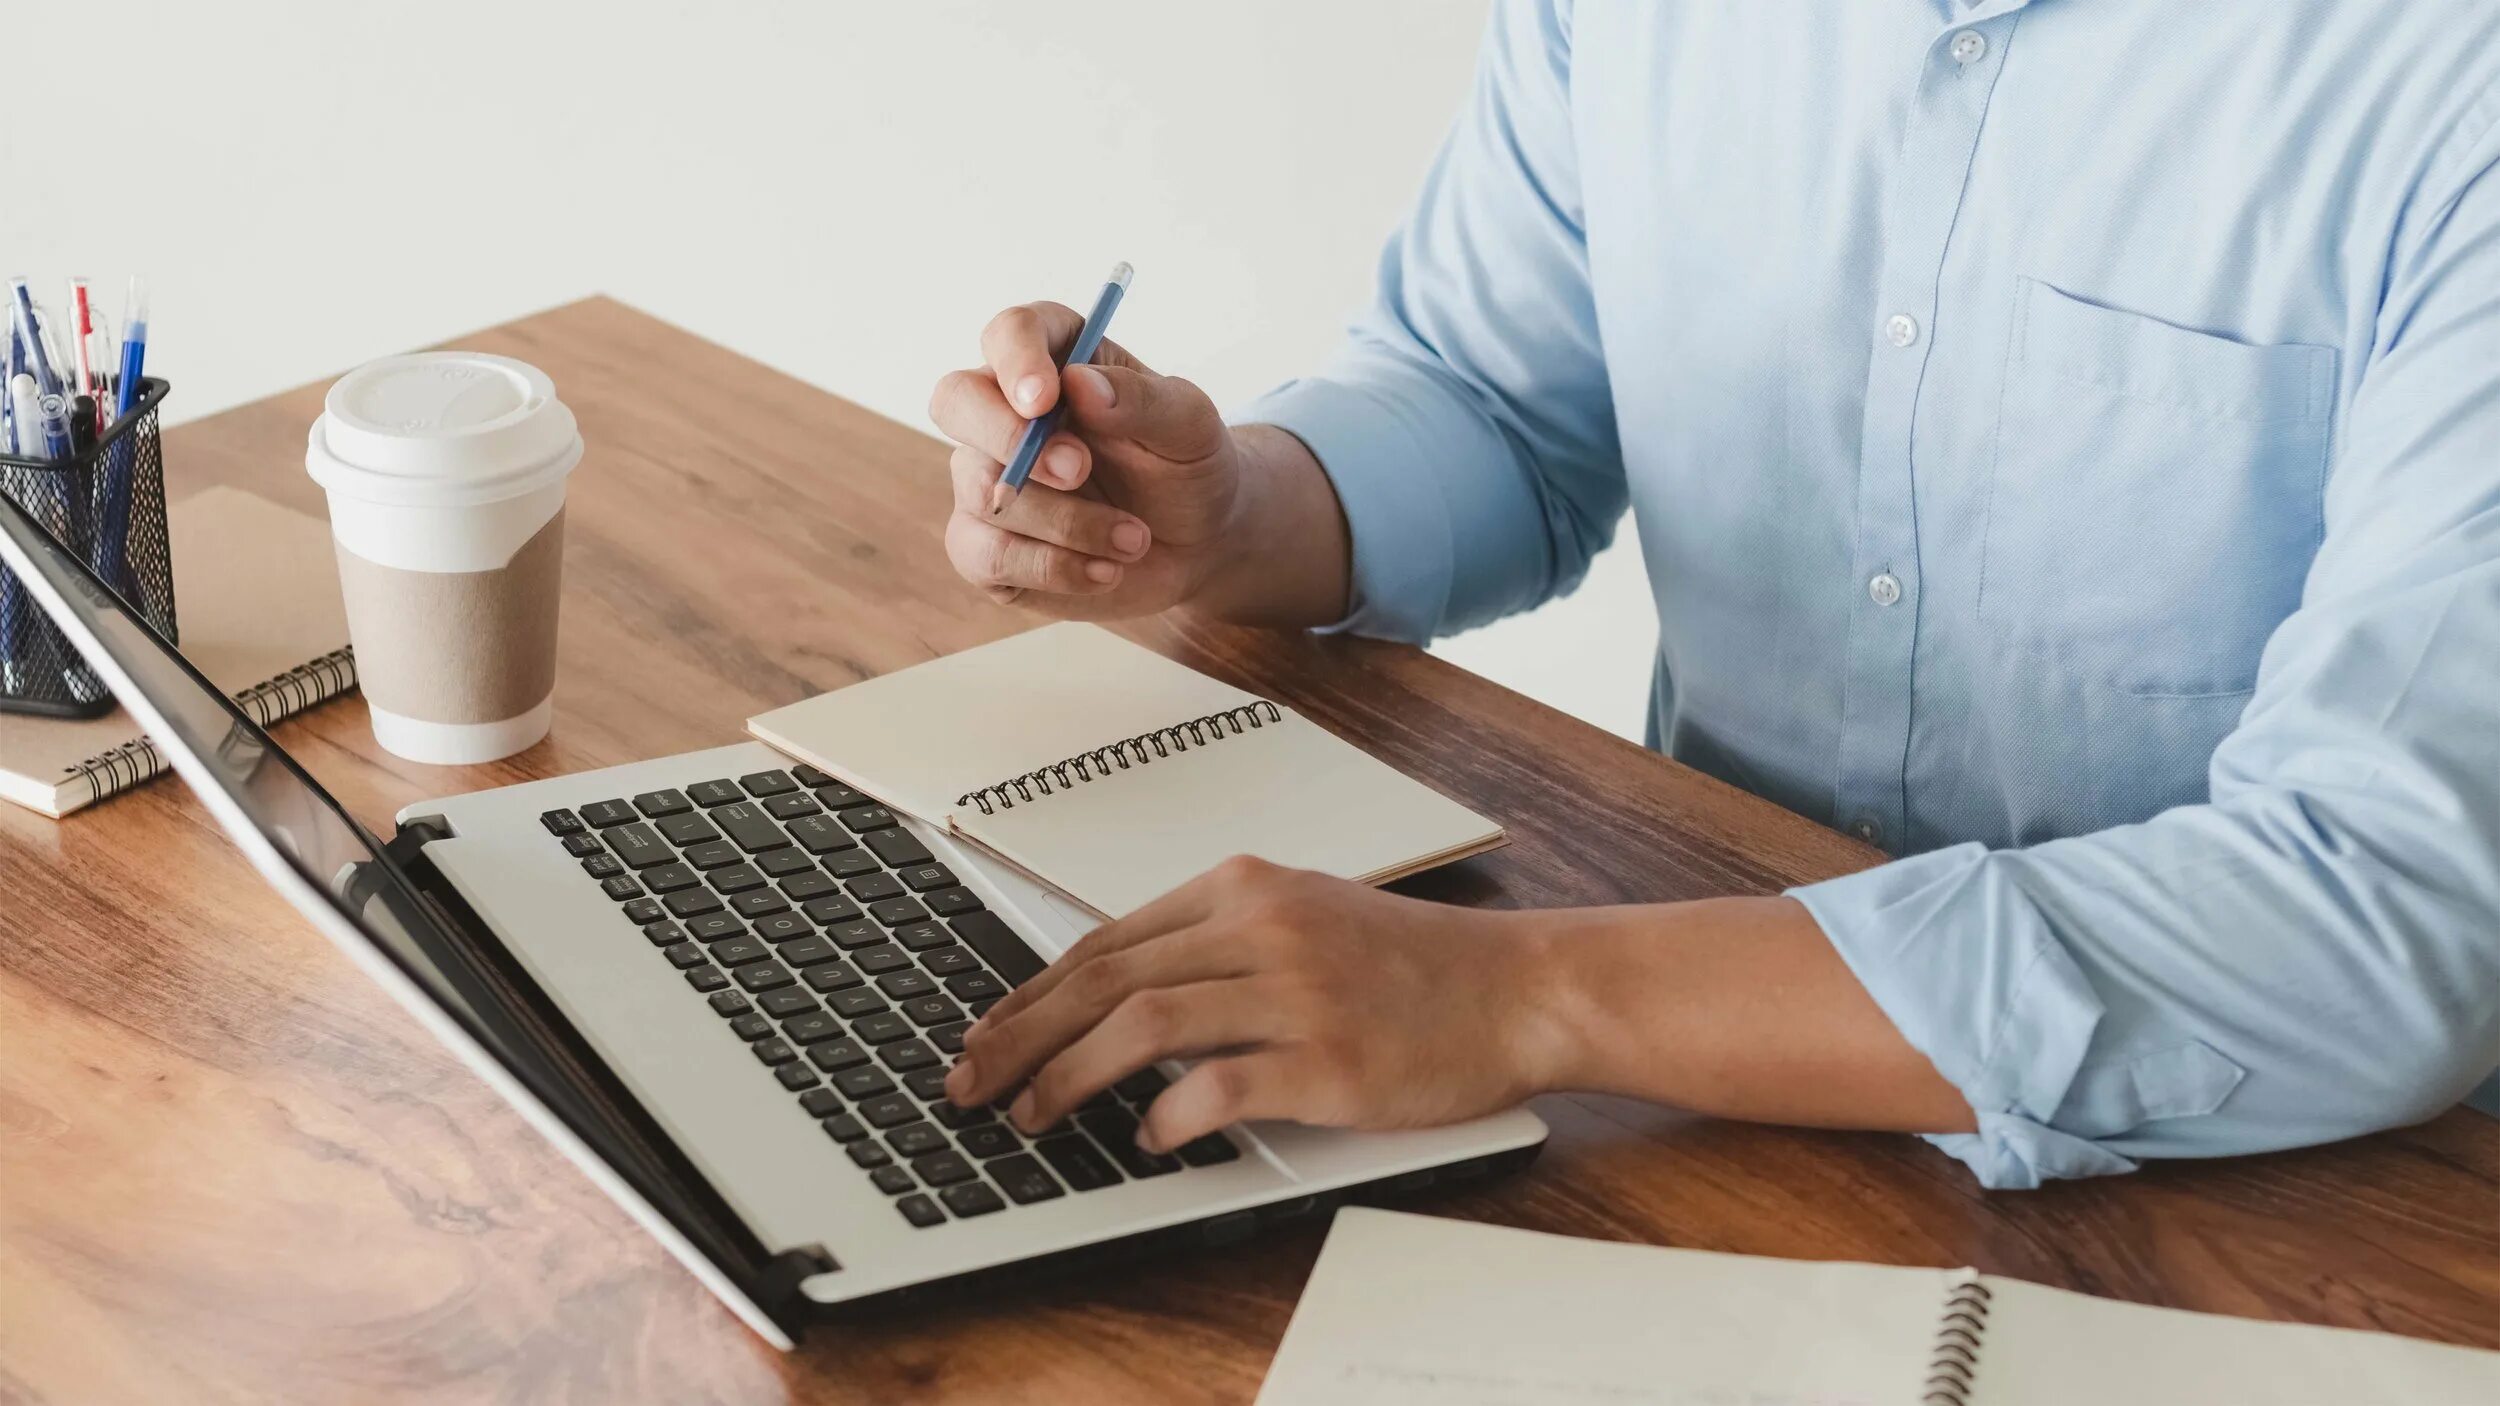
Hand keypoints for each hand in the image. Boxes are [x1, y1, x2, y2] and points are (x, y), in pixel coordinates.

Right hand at [928, 302, 1247, 617]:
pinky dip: (1051, 569)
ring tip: (1135, 540)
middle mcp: (1006, 412)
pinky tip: (1106, 571)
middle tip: (1077, 470)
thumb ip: (1143, 400)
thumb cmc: (1188, 467)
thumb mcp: (1190, 427)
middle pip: (955, 401)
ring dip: (1066, 523)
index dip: (1015, 360)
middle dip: (1009, 439)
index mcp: (1055, 359)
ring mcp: (989, 479)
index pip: (1009, 333)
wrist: (1199, 543)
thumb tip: (1080, 384)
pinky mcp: (987, 546)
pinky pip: (984, 556)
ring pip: (984, 491)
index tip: (1044, 398)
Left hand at [943, 857, 1567, 1154]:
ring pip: (1144, 1024)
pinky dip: (1168, 1115)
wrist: (1519, 988)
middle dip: (1022, 1035)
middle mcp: (1262, 927)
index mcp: (1245, 887)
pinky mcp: (1329, 1058)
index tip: (988, 1034)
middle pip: (1105, 978)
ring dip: (1069, 1077)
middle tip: (972, 1082)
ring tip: (1031, 1117)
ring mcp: (1296, 991)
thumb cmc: (1414, 965)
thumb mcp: (1306, 915)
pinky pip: (1220, 1086)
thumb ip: (1216, 940)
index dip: (1032, 993)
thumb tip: (1116, 991)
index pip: (1106, 939)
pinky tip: (1146, 1139)